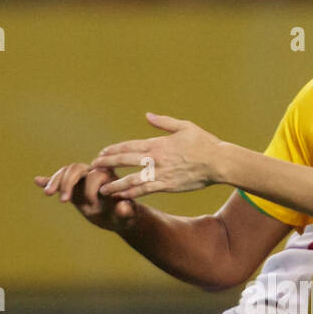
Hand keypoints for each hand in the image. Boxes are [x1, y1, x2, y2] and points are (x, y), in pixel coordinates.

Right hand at [34, 163, 138, 232]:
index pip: (95, 175)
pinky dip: (48, 181)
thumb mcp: (128, 216)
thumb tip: (122, 206)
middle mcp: (93, 173)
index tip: (94, 207)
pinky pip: (59, 181)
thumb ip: (125, 211)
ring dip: (55, 181)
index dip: (92, 191)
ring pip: (65, 172)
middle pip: (76, 168)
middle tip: (63, 200)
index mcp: (109, 177)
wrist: (119, 217)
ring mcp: (81, 180)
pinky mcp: (73, 189)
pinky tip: (37, 181)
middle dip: (68, 182)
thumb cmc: (126, 215)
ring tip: (48, 193)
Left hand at [91, 112, 221, 200]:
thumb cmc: (204, 143)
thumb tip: (147, 116)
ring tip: (102, 189)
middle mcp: (155, 158)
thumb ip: (163, 122)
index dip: (112, 150)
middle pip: (124, 160)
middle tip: (93, 168)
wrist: (218, 162)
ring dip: (115, 184)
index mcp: (157, 144)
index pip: (128, 146)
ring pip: (131, 179)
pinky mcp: (167, 186)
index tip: (101, 153)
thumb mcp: (184, 126)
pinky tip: (121, 197)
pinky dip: (131, 194)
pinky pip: (145, 191)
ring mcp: (160, 173)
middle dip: (107, 164)